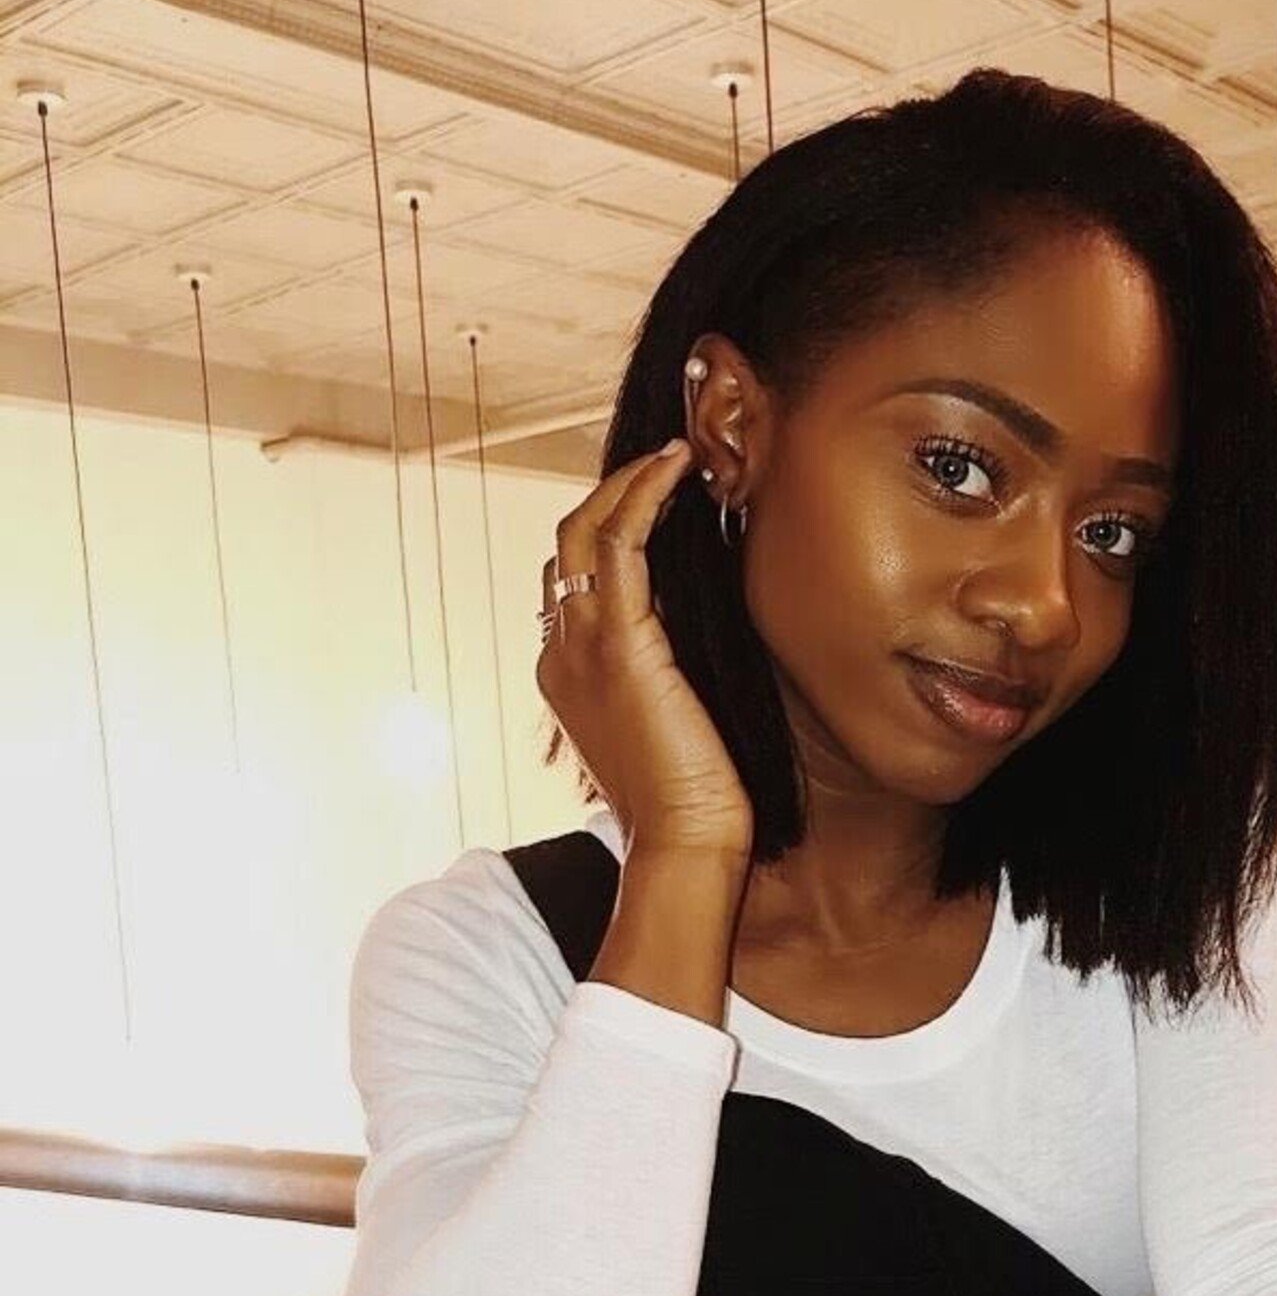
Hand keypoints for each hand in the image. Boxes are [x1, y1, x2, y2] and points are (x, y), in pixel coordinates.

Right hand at [538, 440, 754, 856]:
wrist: (684, 841)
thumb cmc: (692, 797)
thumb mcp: (670, 717)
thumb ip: (665, 667)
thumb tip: (698, 625)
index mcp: (566, 672)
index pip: (570, 578)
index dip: (607, 528)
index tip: (658, 499)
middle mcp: (560, 652)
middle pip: (567, 541)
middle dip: (611, 489)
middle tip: (667, 458)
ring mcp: (581, 646)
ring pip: (584, 529)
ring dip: (629, 480)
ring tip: (677, 454)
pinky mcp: (620, 644)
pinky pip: (620, 542)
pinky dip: (644, 495)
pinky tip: (678, 473)